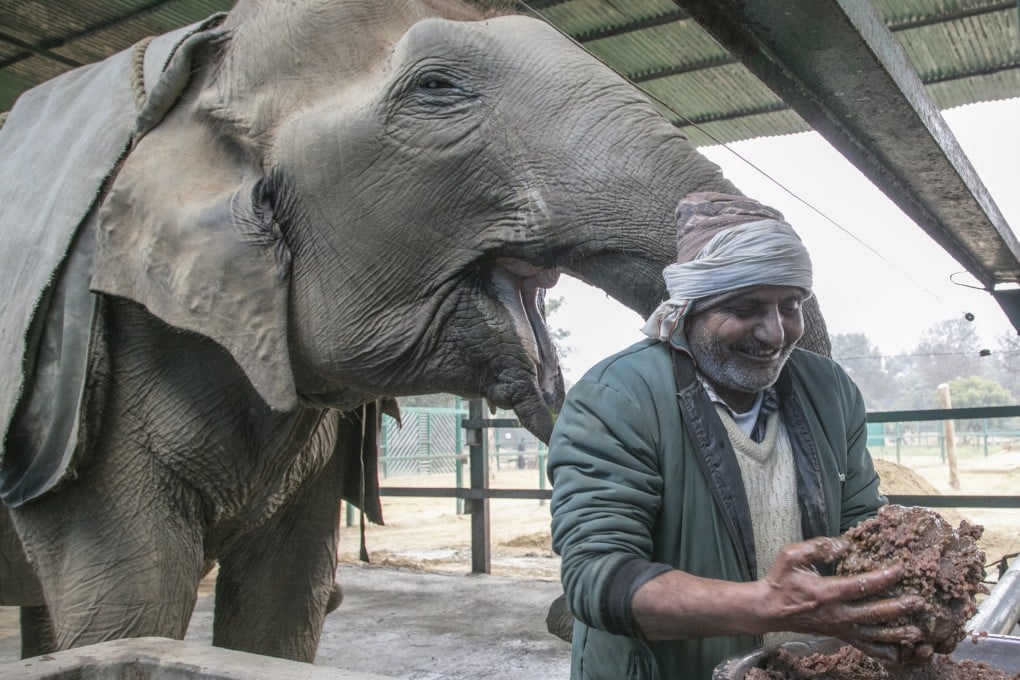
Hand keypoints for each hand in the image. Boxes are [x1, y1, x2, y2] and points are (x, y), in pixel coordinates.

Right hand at [755, 537, 928, 664]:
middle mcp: (835, 613)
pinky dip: (881, 652)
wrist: (769, 609)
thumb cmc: (781, 580)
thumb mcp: (791, 556)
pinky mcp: (838, 634)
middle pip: (872, 613)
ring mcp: (838, 627)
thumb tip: (845, 544)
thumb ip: (817, 547)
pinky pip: (863, 647)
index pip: (860, 585)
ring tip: (918, 632)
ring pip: (872, 634)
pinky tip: (899, 655)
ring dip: (895, 633)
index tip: (901, 569)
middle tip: (919, 602)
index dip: (882, 578)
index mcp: (826, 592)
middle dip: (897, 608)